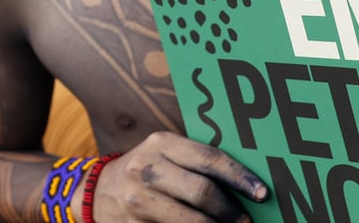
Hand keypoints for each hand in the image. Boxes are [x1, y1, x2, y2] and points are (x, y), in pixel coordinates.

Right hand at [87, 132, 266, 222]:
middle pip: (202, 192)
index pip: (209, 159)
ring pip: (190, 219)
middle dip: (230, 210)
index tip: (261, 193)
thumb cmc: (146, 170)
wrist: (97, 191)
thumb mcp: (164, 154)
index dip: (240, 177)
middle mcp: (147, 168)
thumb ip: (196, 162)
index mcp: (161, 143)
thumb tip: (243, 181)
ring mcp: (137, 198)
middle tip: (245, 220)